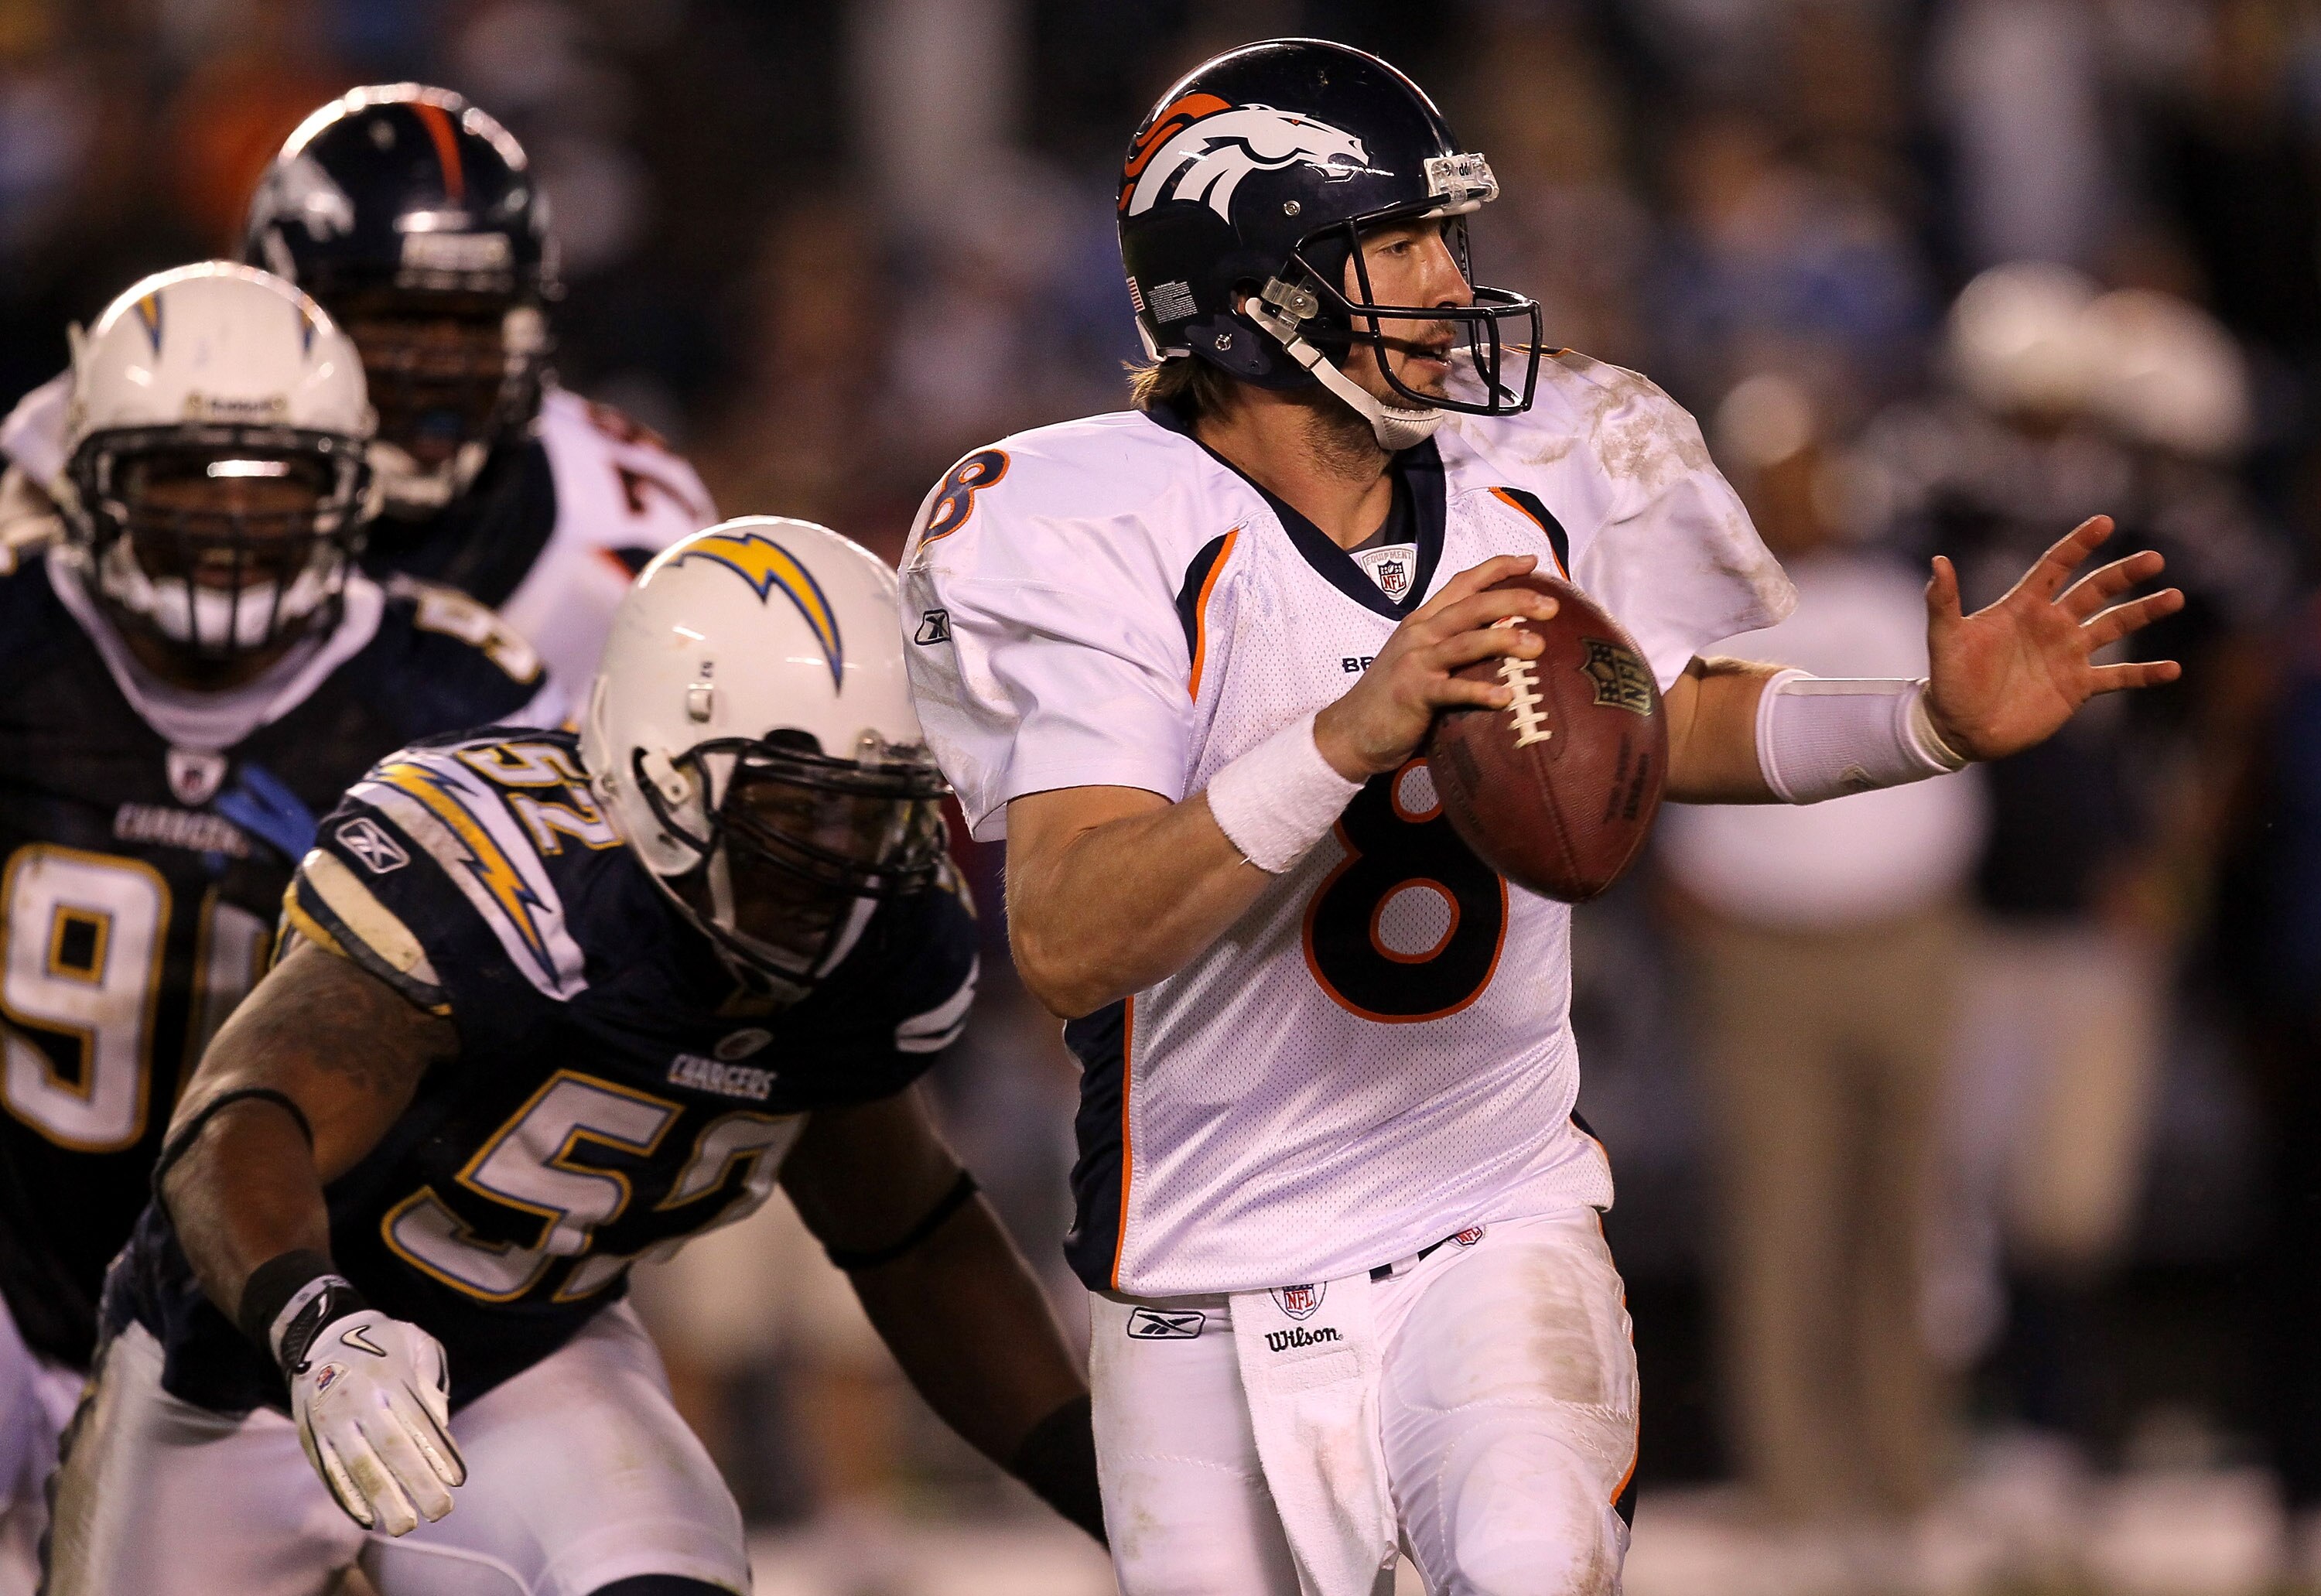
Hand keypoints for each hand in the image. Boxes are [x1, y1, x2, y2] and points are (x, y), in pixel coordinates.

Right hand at [290, 1307, 465, 1534]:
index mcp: (389, 1377)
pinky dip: (346, 1497)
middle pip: (390, 1449)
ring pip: (358, 1466)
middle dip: (416, 1483)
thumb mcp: (415, 1341)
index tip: (457, 1481)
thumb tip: (440, 1420)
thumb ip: (430, 1377)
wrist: (320, 1335)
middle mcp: (358, 1401)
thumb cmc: (382, 1341)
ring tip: (405, 1526)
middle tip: (440, 1511)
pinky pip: (329, 1471)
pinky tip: (366, 1518)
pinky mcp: (311, 1436)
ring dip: (382, 1499)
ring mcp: (330, 1420)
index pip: (418, 1422)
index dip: (437, 1453)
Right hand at [1313, 554, 1556, 778]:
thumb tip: (1503, 640)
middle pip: (1472, 605)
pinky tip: (1506, 697)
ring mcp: (1415, 662)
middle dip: (1515, 598)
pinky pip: (1452, 691)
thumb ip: (1453, 645)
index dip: (1498, 568)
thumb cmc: (1394, 698)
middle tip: (1552, 605)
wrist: (1350, 731)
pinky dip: (1479, 692)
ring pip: (1466, 641)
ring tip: (1537, 645)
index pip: (1463, 583)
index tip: (1531, 561)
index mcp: (1424, 621)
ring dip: (1503, 639)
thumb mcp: (1421, 660)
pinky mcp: (1413, 694)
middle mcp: (1420, 633)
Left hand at [1923, 516, 2182, 762]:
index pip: (2055, 566)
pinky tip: (2173, 669)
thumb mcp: (1945, 638)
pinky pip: (2119, 677)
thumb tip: (1938, 561)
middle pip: (2095, 591)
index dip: (2078, 544)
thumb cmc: (1949, 680)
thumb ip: (1943, 601)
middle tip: (2154, 558)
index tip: (2104, 522)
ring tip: (2173, 597)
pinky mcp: (2078, 686)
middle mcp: (2052, 625)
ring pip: (2114, 625)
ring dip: (2143, 612)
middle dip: (2124, 574)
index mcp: (2023, 607)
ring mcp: (2069, 654)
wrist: (1959, 728)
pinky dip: (2145, 674)